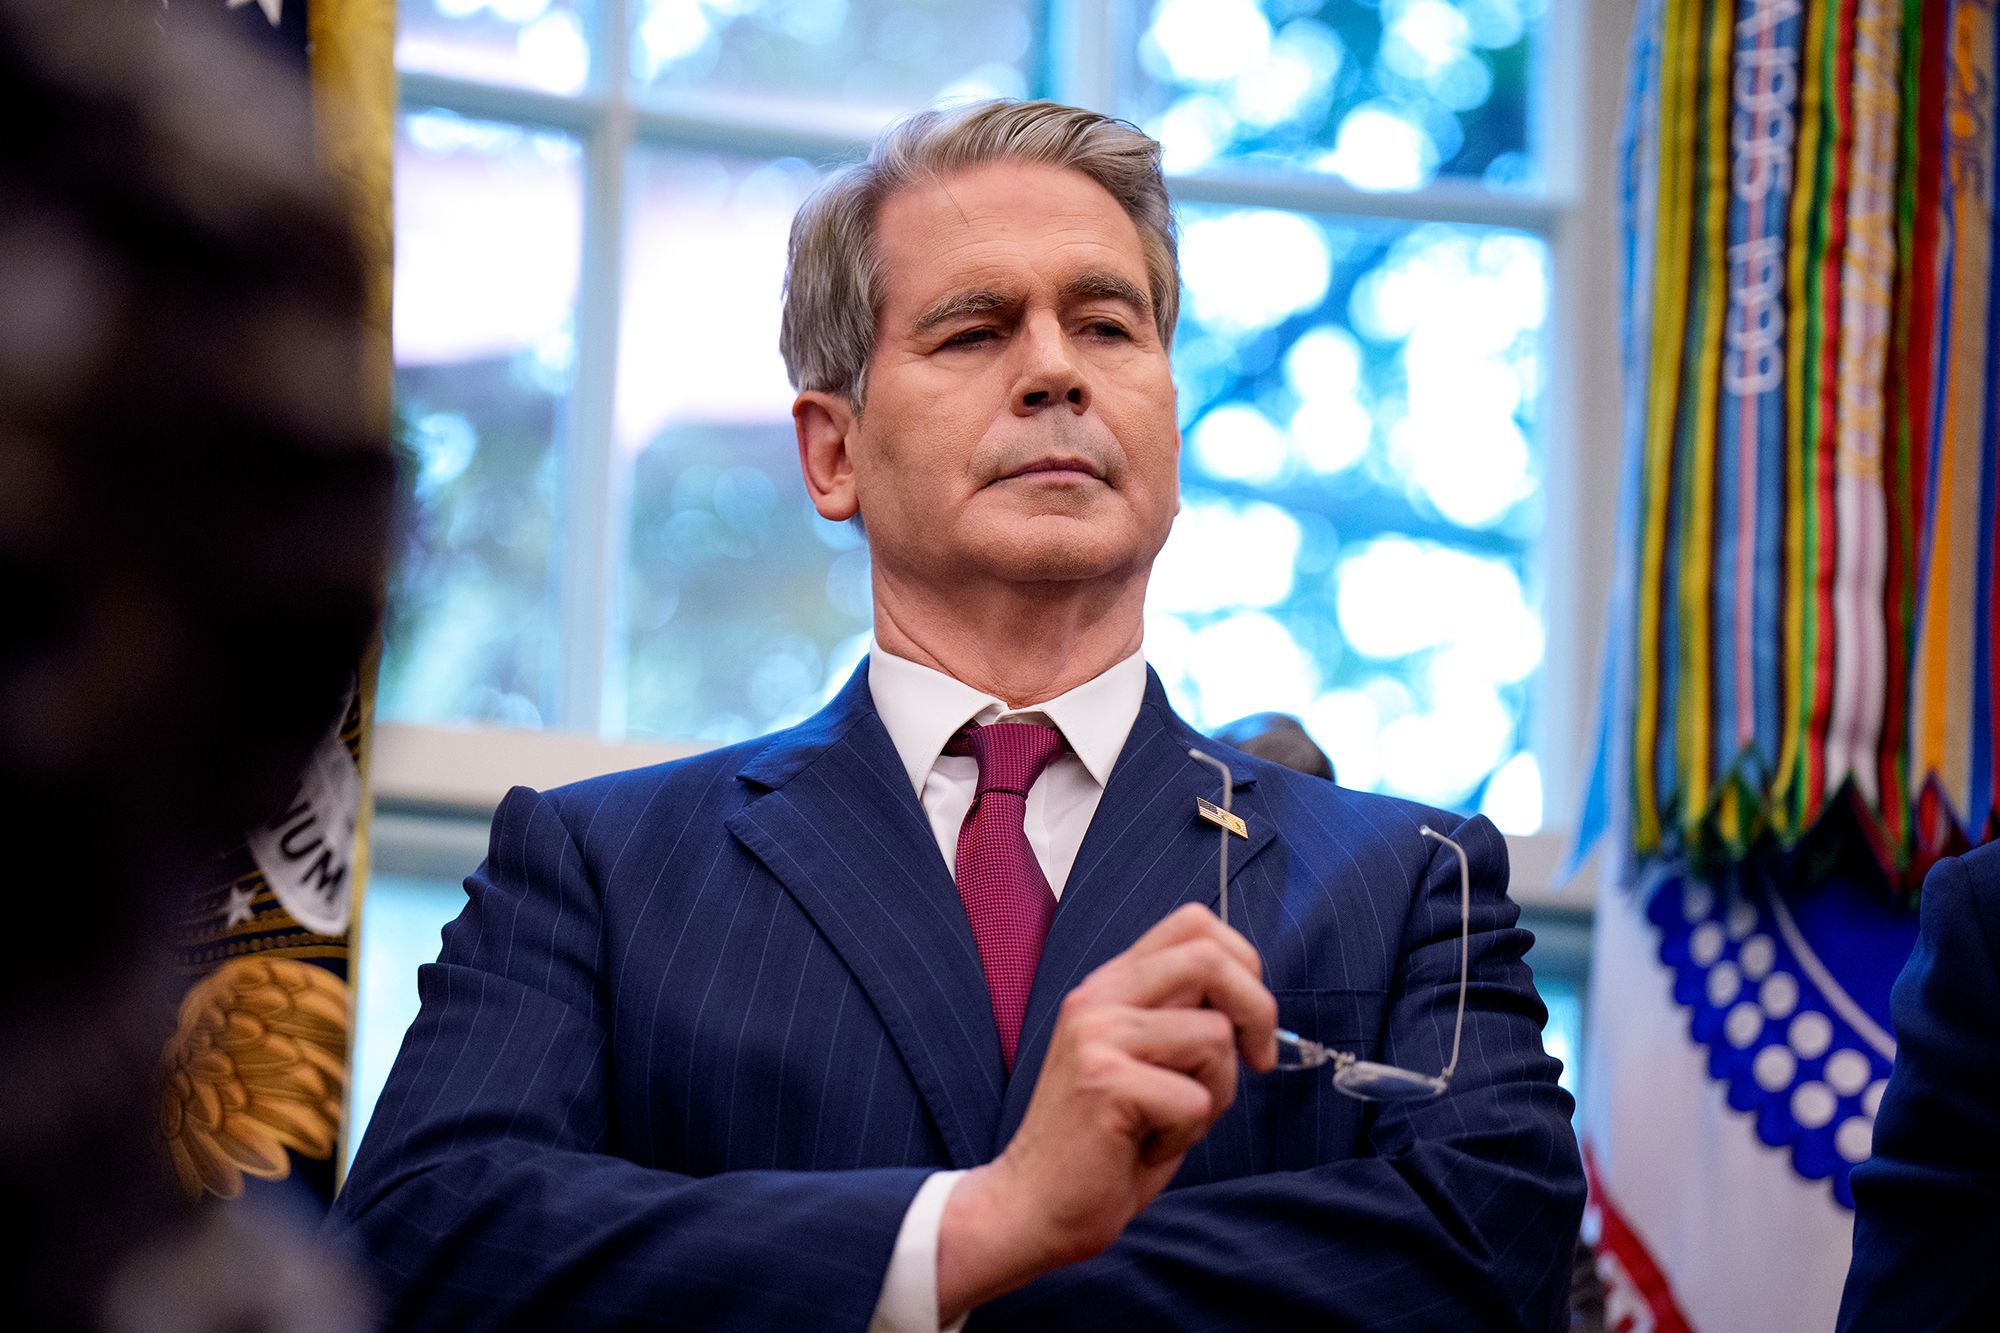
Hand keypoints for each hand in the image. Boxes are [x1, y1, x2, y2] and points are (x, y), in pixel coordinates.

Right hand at [935, 903, 1277, 1320]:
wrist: (1032, 1206)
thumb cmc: (1103, 1144)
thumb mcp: (1145, 1063)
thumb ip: (1182, 1022)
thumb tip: (1251, 1005)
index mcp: (1110, 987)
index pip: (1193, 924)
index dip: (1242, 962)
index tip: (1249, 1022)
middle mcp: (1099, 998)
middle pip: (1208, 957)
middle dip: (1258, 1010)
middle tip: (1259, 1061)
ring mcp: (1097, 1036)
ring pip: (1215, 1036)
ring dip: (1217, 1092)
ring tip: (1169, 1121)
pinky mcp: (1105, 1082)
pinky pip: (1196, 1100)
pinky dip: (1187, 1134)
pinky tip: (1145, 1147)